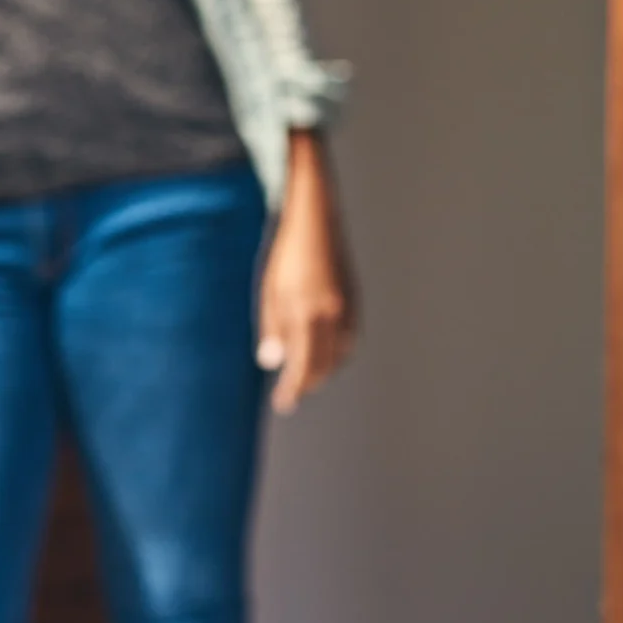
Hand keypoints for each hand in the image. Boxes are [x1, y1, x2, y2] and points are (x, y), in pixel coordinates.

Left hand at [257, 131, 354, 413]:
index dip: (293, 389)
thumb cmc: (285, 253)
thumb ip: (272, 328)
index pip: (302, 365)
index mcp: (308, 313)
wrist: (315, 219)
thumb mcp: (269, 291)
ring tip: (304, 377)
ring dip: (323, 369)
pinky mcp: (353, 298)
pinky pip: (348, 337)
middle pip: (324, 364)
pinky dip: (336, 352)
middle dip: (307, 383)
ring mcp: (347, 307)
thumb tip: (271, 363)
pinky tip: (322, 352)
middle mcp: (332, 314)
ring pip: (340, 353)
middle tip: (291, 395)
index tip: (283, 403)